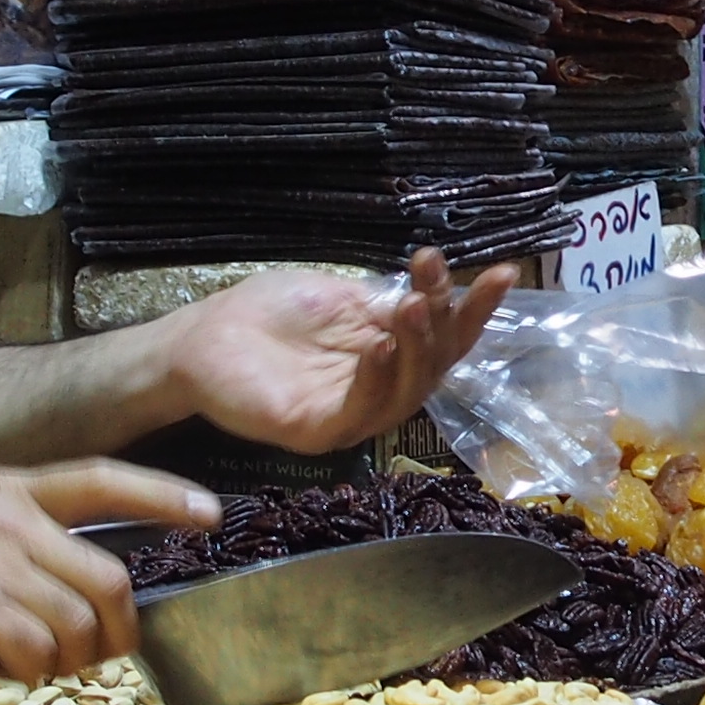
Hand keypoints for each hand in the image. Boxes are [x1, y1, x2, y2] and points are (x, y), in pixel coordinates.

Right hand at [0, 458, 218, 680]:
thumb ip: (11, 542)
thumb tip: (67, 595)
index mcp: (7, 490)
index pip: (102, 479)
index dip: (162, 496)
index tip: (211, 513)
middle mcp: (6, 516)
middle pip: (107, 576)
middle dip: (117, 629)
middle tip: (100, 655)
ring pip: (76, 620)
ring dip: (72, 658)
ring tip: (43, 666)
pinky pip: (35, 646)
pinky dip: (33, 669)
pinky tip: (9, 669)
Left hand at [159, 249, 515, 452]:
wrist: (201, 337)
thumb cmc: (264, 313)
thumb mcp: (335, 295)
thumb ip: (383, 301)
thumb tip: (433, 292)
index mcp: (388, 351)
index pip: (444, 336)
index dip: (475, 309)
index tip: (503, 273)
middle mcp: (379, 387)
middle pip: (437, 365)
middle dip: (450, 323)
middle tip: (441, 284)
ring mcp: (351, 413)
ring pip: (408, 392)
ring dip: (418, 348)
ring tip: (414, 307)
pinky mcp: (319, 431)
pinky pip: (362, 412)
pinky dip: (378, 379)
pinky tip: (381, 345)